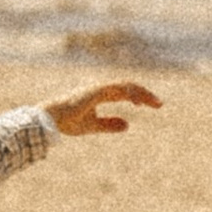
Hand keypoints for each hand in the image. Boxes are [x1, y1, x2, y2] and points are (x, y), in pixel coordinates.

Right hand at [45, 80, 162, 136]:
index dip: (140, 97)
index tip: (153, 105)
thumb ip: (109, 125)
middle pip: (128, 86)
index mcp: (100, 94)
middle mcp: (101, 88)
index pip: (125, 92)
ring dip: (141, 93)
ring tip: (155, 103)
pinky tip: (138, 102)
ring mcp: (98, 88)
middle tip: (160, 104)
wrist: (51, 121)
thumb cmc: (68, 122)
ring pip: (125, 85)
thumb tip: (128, 124)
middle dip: (145, 94)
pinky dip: (129, 93)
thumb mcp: (93, 126)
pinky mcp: (95, 91)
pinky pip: (116, 89)